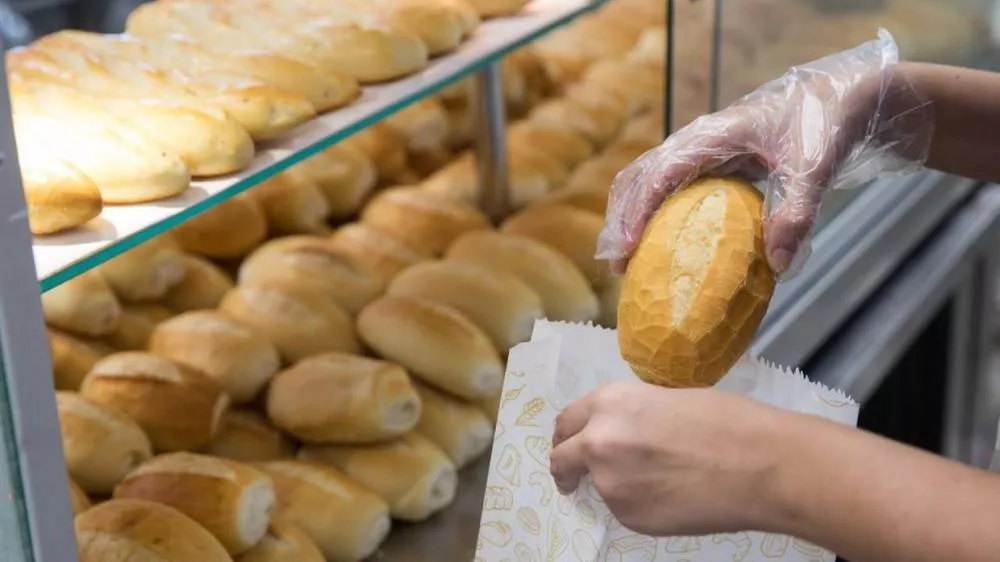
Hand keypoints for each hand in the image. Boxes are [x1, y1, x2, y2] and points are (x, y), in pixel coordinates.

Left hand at [549, 381, 788, 536]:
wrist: (758, 464)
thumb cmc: (725, 420)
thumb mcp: (665, 399)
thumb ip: (628, 417)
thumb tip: (618, 434)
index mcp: (608, 402)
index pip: (567, 422)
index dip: (568, 435)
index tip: (570, 445)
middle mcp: (598, 440)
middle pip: (562, 459)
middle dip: (567, 467)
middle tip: (574, 476)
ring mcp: (610, 483)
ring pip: (599, 487)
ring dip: (615, 484)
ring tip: (661, 480)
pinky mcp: (628, 516)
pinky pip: (624, 510)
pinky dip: (640, 505)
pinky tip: (674, 496)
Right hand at [597, 30, 933, 276]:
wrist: (839, 100)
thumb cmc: (825, 125)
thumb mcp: (815, 168)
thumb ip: (797, 214)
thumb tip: (778, 265)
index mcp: (713, 135)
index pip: (659, 172)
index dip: (638, 211)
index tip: (627, 247)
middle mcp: (696, 140)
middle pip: (637, 176)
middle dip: (621, 219)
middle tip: (618, 265)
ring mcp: (699, 151)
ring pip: (645, 181)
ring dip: (629, 217)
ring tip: (625, 261)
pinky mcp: (709, 164)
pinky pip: (667, 188)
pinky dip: (652, 216)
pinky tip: (659, 247)